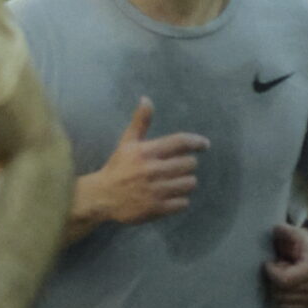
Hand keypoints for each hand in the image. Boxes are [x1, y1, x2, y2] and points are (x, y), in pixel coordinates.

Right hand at [88, 100, 207, 226]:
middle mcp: (153, 170)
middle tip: (178, 166)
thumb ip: (140, 122)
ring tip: (176, 181)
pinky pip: (183, 203)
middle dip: (187, 164)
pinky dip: (180, 200)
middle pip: (189, 163)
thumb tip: (147, 99)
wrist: (102, 197)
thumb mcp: (127, 143)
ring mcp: (156, 190)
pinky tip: (171, 196)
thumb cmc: (118, 167)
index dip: (196, 142)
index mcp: (147, 151)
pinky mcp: (157, 208)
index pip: (180, 142)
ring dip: (186, 181)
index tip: (205, 145)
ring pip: (189, 183)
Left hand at [264, 220, 307, 307]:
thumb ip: (285, 230)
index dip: (271, 272)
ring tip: (282, 276)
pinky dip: (281, 297)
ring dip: (276, 289)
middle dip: (273, 280)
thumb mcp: (295, 232)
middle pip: (281, 293)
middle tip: (277, 268)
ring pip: (281, 302)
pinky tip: (284, 285)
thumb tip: (277, 230)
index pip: (284, 280)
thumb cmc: (303, 242)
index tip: (268, 263)